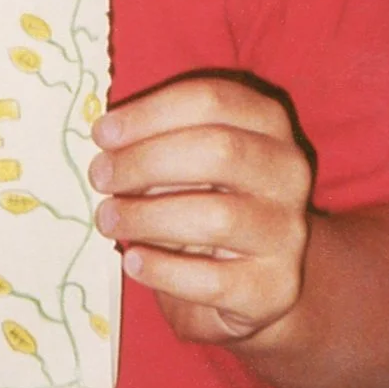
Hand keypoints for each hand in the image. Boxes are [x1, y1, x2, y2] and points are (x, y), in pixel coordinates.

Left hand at [89, 73, 313, 345]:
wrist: (252, 279)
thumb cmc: (205, 201)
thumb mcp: (187, 162)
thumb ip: (157, 141)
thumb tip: (108, 136)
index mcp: (268, 123)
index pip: (212, 100)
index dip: (150, 113)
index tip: (102, 132)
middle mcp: (289, 171)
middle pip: (219, 150)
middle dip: (146, 161)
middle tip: (99, 176)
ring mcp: (288, 232)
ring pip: (216, 217)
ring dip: (147, 216)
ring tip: (106, 218)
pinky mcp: (275, 287)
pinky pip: (213, 279)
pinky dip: (163, 270)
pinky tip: (133, 261)